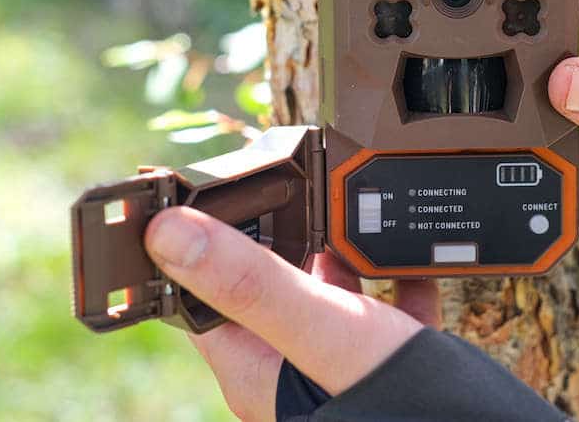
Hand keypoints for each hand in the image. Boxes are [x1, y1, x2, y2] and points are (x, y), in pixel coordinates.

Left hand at [144, 207, 440, 421]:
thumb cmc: (395, 402)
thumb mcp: (317, 328)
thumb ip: (250, 282)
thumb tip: (167, 233)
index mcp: (256, 364)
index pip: (201, 294)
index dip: (195, 242)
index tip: (198, 190)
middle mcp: (291, 364)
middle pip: (267, 281)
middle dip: (277, 229)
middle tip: (287, 178)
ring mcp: (342, 362)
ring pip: (326, 289)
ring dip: (335, 246)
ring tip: (349, 201)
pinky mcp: (390, 359)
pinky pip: (385, 305)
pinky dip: (394, 273)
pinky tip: (411, 250)